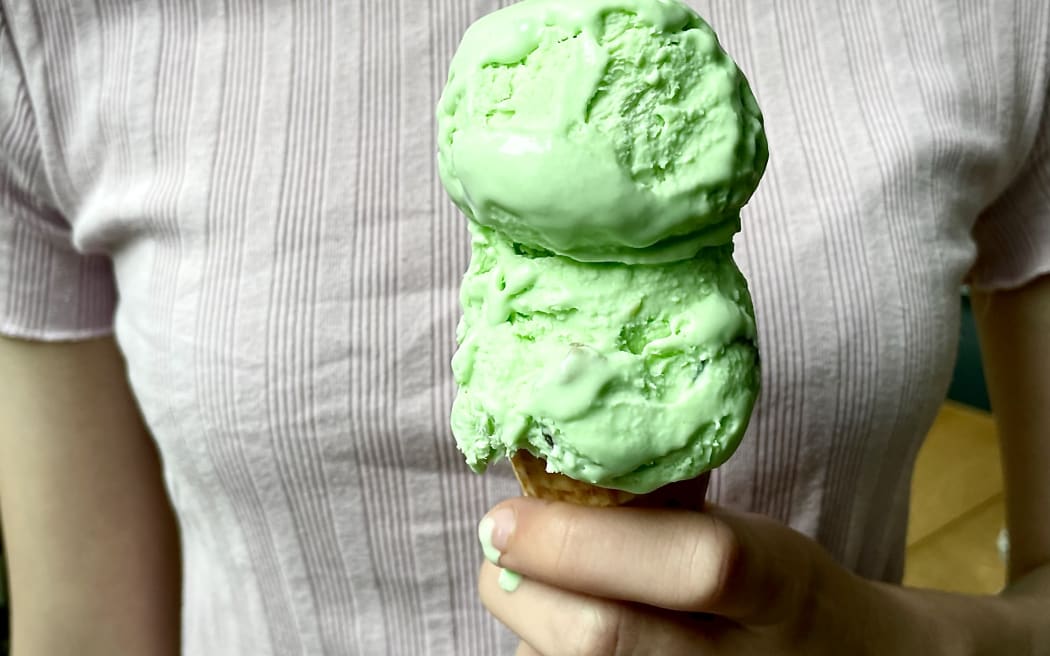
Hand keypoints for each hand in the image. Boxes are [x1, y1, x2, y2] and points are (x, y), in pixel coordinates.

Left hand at [476, 497, 1014, 654]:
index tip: (506, 515)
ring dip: (528, 624)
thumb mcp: (748, 534)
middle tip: (500, 542)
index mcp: (776, 583)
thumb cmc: (780, 590)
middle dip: (523, 585)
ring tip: (541, 586)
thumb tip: (545, 470)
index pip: (693, 565)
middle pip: (604, 638)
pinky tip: (561, 631)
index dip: (583, 540)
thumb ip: (661, 513)